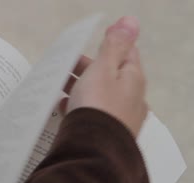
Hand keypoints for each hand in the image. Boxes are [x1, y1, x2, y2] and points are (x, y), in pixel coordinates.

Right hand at [61, 16, 147, 136]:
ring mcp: (120, 119)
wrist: (93, 150)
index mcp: (133, 80)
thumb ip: (114, 45)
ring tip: (60, 86)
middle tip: (66, 64)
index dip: (110, 45)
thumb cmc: (97, 105)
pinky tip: (65, 108)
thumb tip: (130, 21)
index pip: (127, 54)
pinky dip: (80, 107)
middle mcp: (132, 99)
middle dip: (88, 68)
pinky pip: (93, 114)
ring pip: (99, 96)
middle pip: (110, 77)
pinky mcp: (106, 134)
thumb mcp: (104, 69)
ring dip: (81, 88)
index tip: (90, 43)